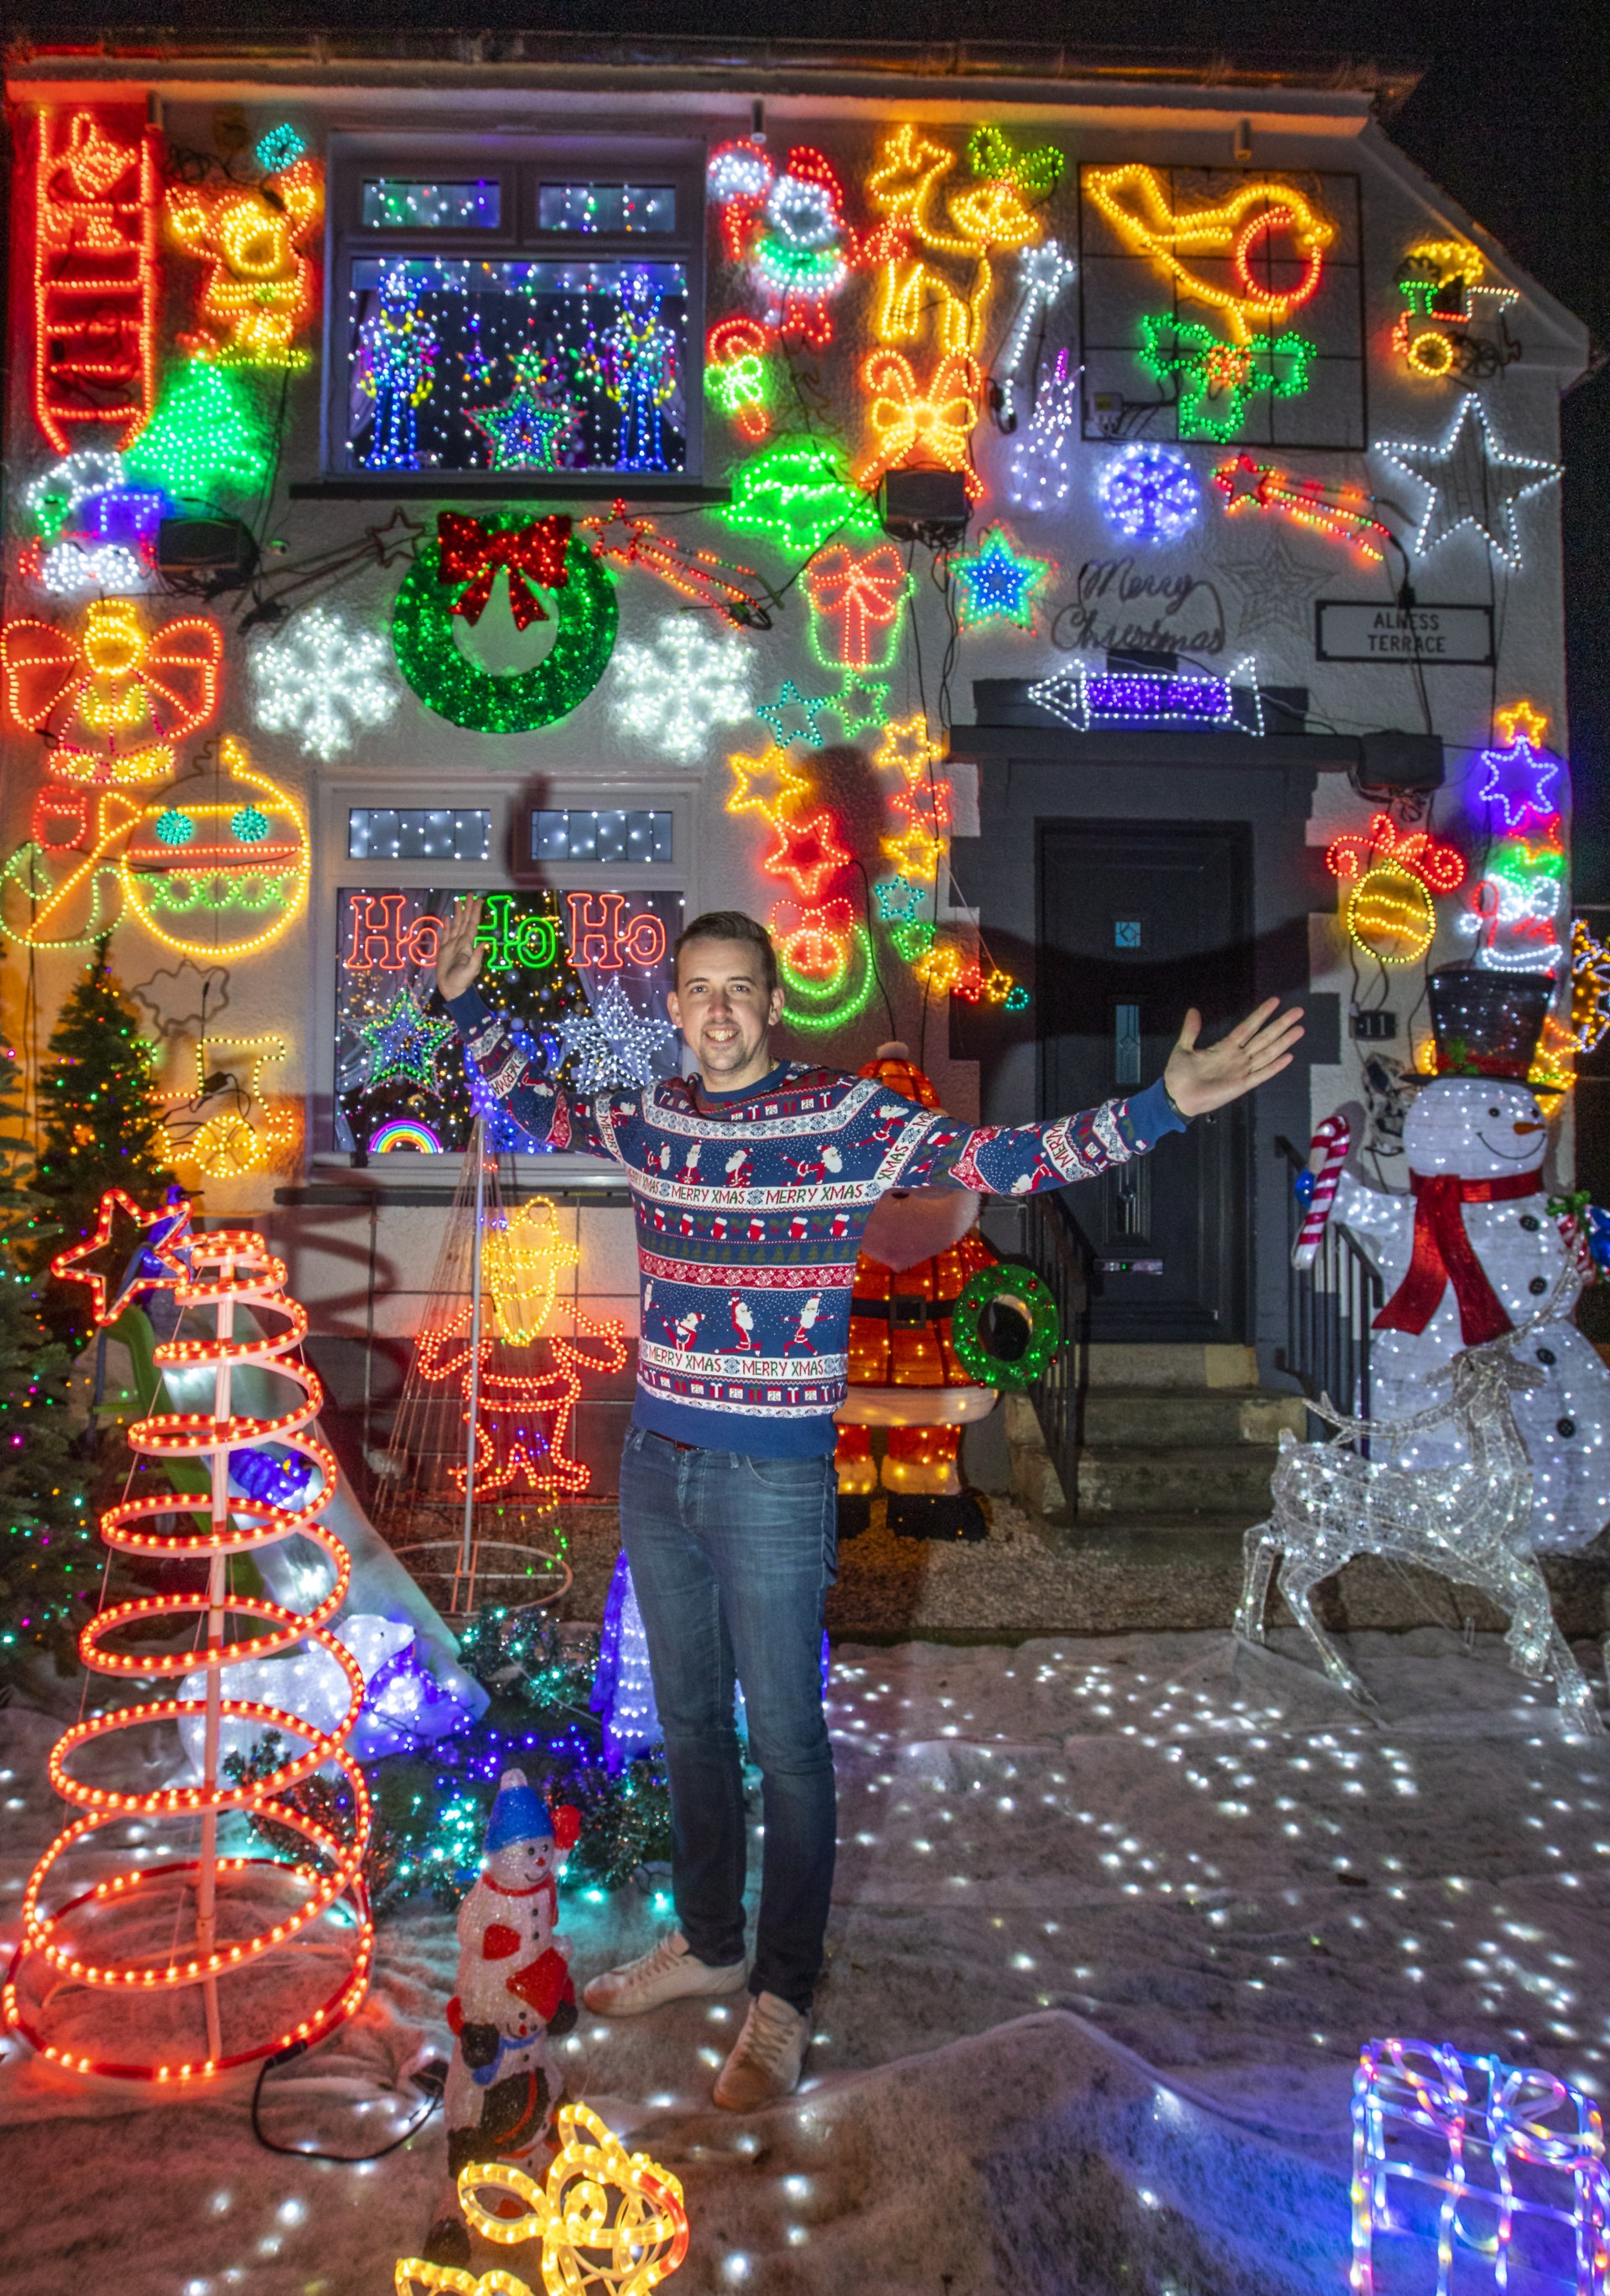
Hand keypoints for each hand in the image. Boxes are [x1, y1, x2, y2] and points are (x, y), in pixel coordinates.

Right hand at [434, 896, 483, 1002]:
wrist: (452, 990)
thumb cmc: (462, 982)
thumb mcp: (471, 970)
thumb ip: (476, 957)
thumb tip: (482, 943)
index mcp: (467, 945)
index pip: (472, 924)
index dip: (475, 912)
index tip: (478, 900)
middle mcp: (461, 942)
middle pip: (464, 921)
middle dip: (467, 907)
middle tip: (469, 894)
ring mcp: (452, 945)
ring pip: (456, 925)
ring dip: (458, 913)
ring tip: (459, 901)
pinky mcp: (443, 950)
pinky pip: (445, 934)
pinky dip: (447, 925)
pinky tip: (448, 917)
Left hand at [1163, 997, 1303, 1117]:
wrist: (1175, 1097)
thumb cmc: (1179, 1075)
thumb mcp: (1183, 1048)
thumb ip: (1191, 1030)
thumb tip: (1193, 1010)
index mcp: (1225, 1047)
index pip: (1248, 1027)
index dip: (1261, 1014)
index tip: (1275, 1001)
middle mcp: (1237, 1057)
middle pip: (1264, 1037)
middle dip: (1281, 1024)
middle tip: (1298, 1011)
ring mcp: (1241, 1071)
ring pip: (1267, 1053)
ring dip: (1284, 1042)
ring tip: (1299, 1029)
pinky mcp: (1242, 1085)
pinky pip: (1262, 1074)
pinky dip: (1275, 1067)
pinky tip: (1289, 1057)